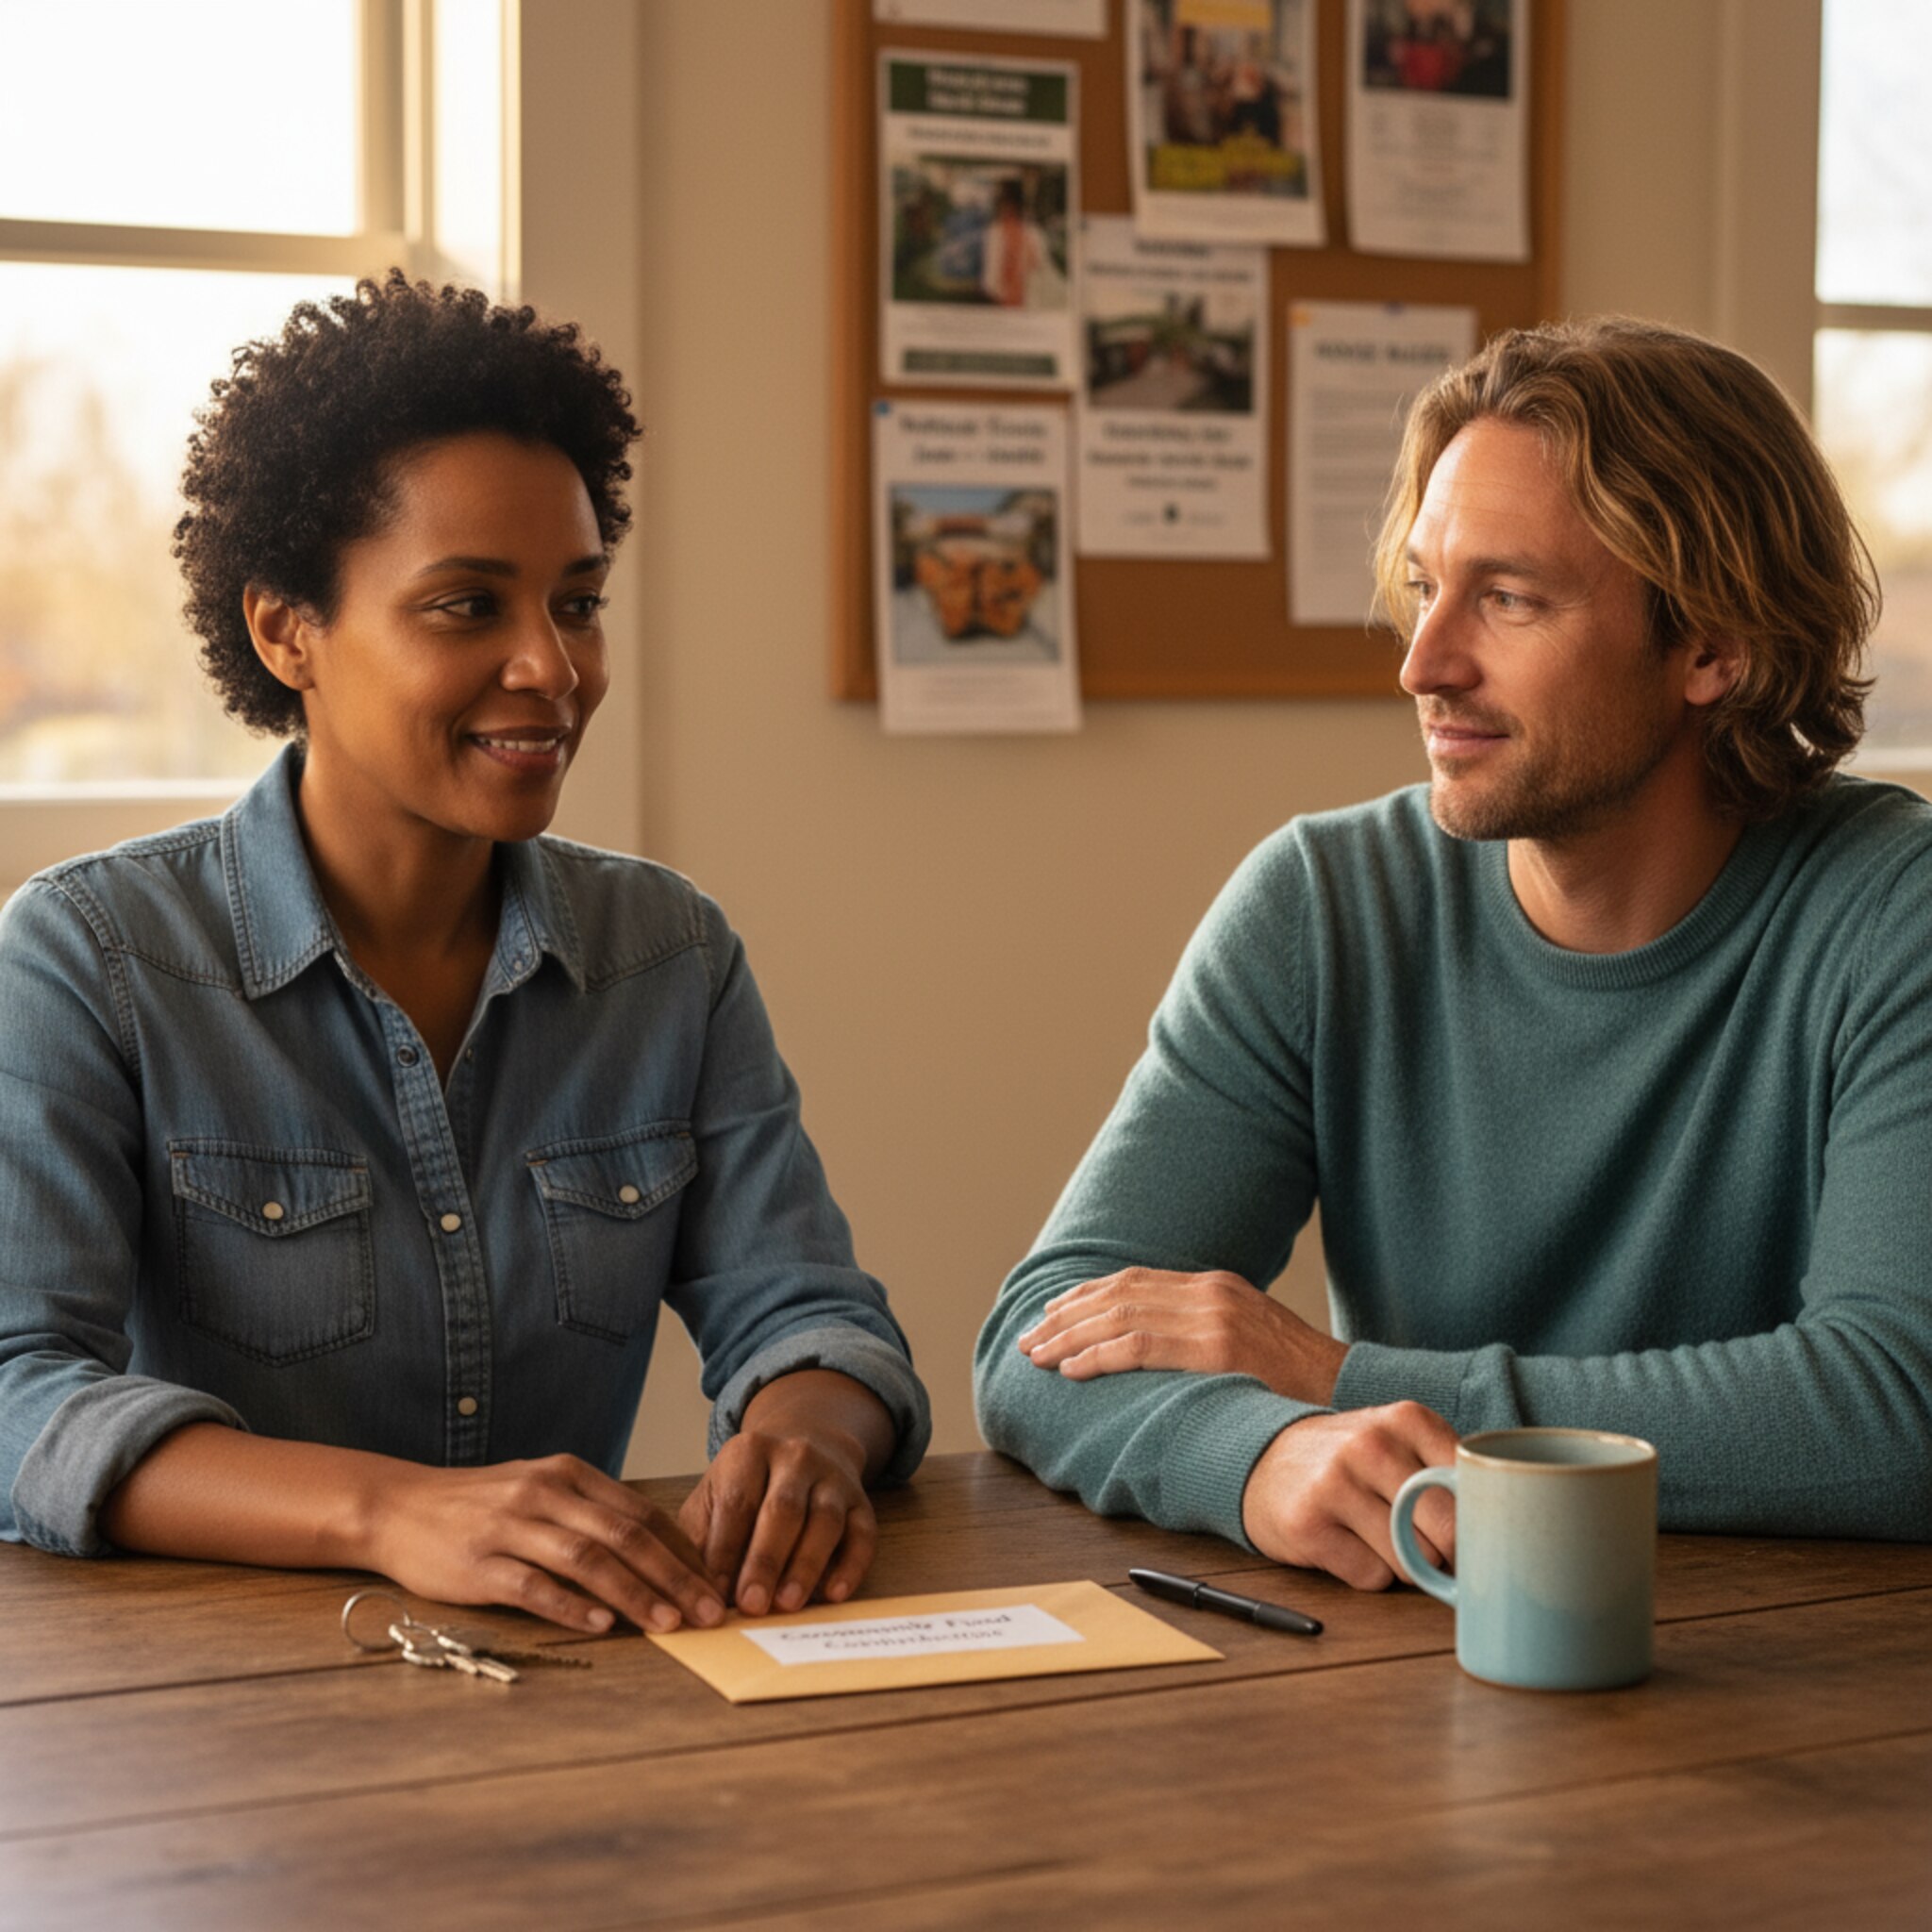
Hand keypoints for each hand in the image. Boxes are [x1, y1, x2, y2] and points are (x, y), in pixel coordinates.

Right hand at [367, 1454, 727, 1635]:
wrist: (399, 1507)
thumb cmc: (481, 1505)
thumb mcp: (541, 1491)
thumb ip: (592, 1515)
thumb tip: (658, 1553)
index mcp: (568, 1474)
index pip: (640, 1512)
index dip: (682, 1550)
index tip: (714, 1583)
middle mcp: (545, 1493)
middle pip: (625, 1535)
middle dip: (674, 1576)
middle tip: (708, 1611)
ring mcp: (510, 1527)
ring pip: (587, 1560)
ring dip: (635, 1595)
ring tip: (669, 1624)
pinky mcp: (478, 1564)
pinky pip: (534, 1586)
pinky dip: (572, 1606)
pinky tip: (602, 1625)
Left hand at [678, 1370, 892, 1615]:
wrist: (804, 1441)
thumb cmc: (748, 1484)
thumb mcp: (715, 1493)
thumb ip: (703, 1537)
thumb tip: (696, 1593)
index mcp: (750, 1451)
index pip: (737, 1503)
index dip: (724, 1551)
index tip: (713, 1594)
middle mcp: (796, 1457)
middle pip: (782, 1509)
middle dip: (765, 1560)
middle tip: (751, 1605)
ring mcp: (833, 1476)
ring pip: (824, 1520)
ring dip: (806, 1565)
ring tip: (788, 1604)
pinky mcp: (861, 1500)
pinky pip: (862, 1533)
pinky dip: (851, 1566)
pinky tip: (834, 1594)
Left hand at [1016, 1267, 1348, 1403]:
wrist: (1351, 1389)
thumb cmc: (1297, 1380)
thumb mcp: (1250, 1339)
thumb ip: (1204, 1333)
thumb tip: (1155, 1348)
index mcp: (1215, 1285)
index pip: (1134, 1282)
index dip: (1086, 1297)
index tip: (1052, 1316)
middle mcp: (1211, 1291)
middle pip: (1119, 1294)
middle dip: (1067, 1316)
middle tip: (1030, 1338)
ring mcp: (1215, 1317)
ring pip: (1121, 1317)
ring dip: (1071, 1337)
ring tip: (1038, 1355)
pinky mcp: (1218, 1348)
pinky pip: (1142, 1347)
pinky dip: (1100, 1356)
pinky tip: (1072, 1370)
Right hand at [1241, 1403, 1459, 1590]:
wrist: (1263, 1460)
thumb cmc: (1349, 1462)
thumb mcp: (1398, 1444)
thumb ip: (1446, 1473)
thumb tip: (1498, 1534)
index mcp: (1406, 1419)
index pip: (1473, 1492)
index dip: (1477, 1524)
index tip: (1467, 1532)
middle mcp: (1370, 1446)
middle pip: (1448, 1533)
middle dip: (1443, 1553)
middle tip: (1423, 1544)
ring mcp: (1336, 1484)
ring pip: (1411, 1561)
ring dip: (1403, 1565)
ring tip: (1376, 1536)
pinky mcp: (1308, 1524)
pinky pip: (1371, 1577)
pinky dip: (1367, 1573)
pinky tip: (1346, 1544)